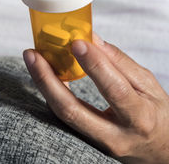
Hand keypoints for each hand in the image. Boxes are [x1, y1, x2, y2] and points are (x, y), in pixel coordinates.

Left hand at [23, 33, 168, 162]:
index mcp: (139, 117)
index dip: (95, 65)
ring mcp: (95, 142)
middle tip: (33, 55)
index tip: (76, 42)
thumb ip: (120, 63)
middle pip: (73, 110)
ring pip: (61, 115)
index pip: (114, 90)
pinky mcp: (84, 141)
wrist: (159, 150)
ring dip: (43, 85)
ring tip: (33, 60)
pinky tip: (44, 75)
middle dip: (48, 80)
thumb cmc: (156, 114)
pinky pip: (62, 117)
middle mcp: (114, 135)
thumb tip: (92, 39)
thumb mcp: (148, 86)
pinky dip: (51, 94)